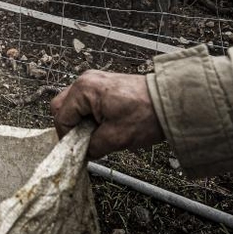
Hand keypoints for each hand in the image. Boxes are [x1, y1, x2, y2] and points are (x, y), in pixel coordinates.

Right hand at [50, 71, 164, 158]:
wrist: (170, 102)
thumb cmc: (147, 114)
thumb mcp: (115, 138)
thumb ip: (91, 147)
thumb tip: (81, 153)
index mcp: (85, 89)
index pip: (62, 118)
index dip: (68, 138)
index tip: (79, 151)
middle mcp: (87, 80)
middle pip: (63, 107)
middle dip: (71, 127)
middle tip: (86, 142)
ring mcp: (96, 80)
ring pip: (74, 105)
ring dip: (81, 122)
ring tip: (98, 133)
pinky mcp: (105, 85)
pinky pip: (87, 101)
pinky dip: (90, 115)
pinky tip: (104, 125)